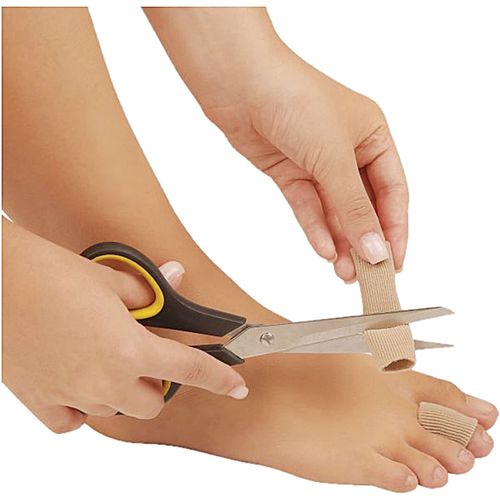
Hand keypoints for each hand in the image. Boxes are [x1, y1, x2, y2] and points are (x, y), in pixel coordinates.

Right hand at [3, 221, 247, 432]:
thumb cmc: (49, 273)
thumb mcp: (110, 279)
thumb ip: (148, 291)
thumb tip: (175, 277)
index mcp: (130, 349)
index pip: (190, 369)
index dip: (219, 378)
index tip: (236, 386)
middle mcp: (105, 379)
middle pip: (153, 401)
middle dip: (158, 381)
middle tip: (146, 355)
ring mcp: (71, 394)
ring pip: (116, 410)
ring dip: (122, 390)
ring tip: (107, 357)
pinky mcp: (40, 400)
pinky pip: (74, 420)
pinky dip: (83, 406)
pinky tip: (79, 380)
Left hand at [205, 54, 407, 281]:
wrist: (239, 84)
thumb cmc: (296, 100)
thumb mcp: (335, 158)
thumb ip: (355, 208)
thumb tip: (376, 250)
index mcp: (373, 136)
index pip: (393, 192)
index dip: (395, 229)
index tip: (395, 263)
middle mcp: (347, 150)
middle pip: (363, 205)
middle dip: (365, 241)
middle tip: (368, 276)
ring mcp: (316, 162)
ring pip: (334, 211)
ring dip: (341, 241)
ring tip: (345, 274)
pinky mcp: (289, 172)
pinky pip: (307, 206)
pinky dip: (315, 228)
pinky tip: (325, 251)